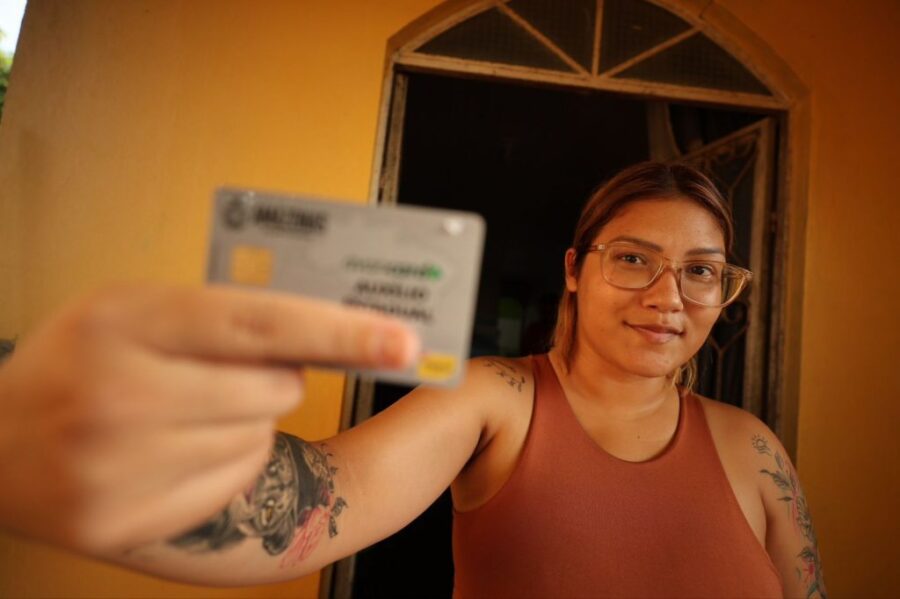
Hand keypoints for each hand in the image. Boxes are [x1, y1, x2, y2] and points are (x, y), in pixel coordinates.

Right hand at [0, 285, 418, 553]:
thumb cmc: (77, 361)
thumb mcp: (136, 309)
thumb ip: (224, 312)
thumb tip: (329, 326)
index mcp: (126, 320)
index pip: (258, 322)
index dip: (340, 330)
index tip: (402, 340)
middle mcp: (119, 394)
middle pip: (274, 386)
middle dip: (274, 377)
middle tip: (223, 374)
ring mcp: (118, 467)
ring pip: (259, 436)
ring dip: (247, 422)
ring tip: (183, 413)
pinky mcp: (124, 521)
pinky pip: (234, 482)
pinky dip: (227, 464)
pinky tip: (174, 452)